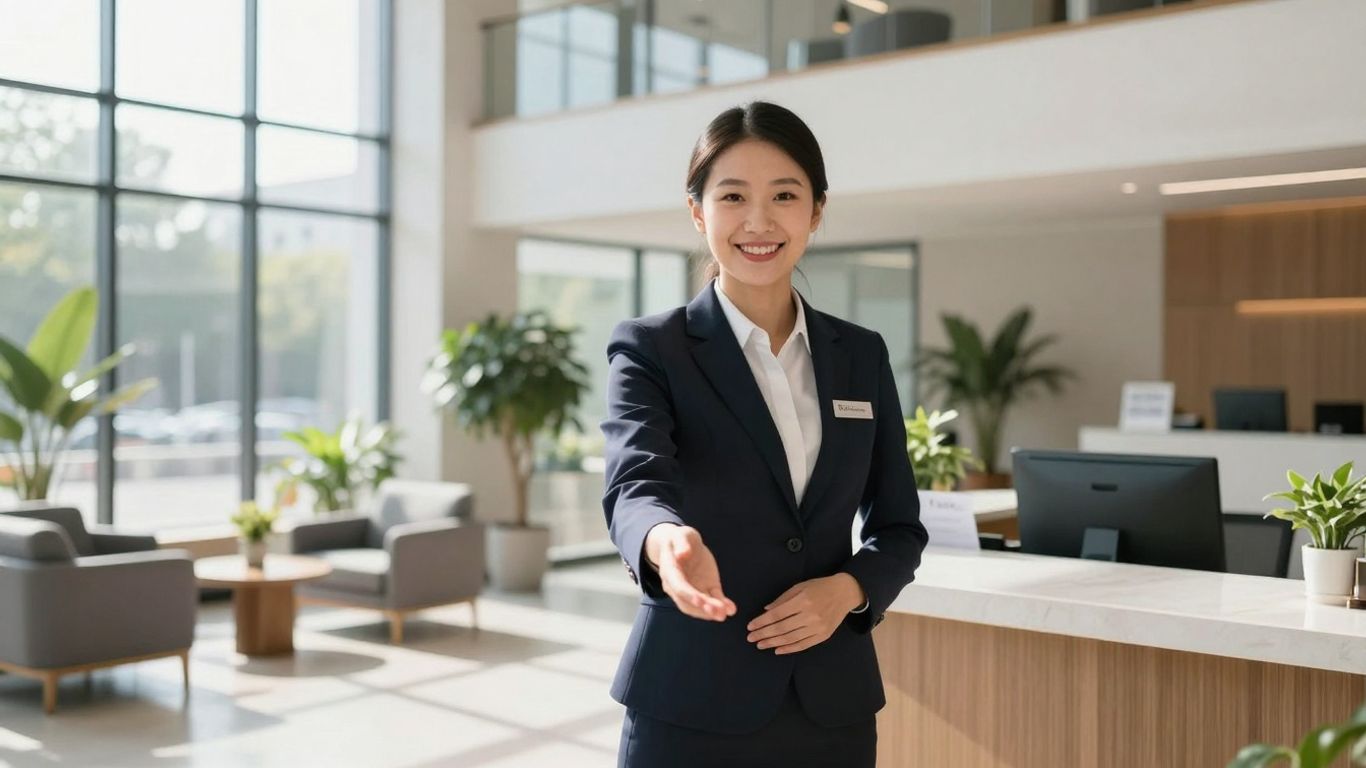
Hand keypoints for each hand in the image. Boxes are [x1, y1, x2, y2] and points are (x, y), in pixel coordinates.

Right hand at [647, 524, 735, 621]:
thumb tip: (682, 554)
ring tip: (726, 613)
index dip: (688, 595)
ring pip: (700, 605)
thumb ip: (681, 543)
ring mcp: (693, 589)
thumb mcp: (680, 535)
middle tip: (718, 612)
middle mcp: (678, 586)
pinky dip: (722, 604)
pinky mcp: (706, 588)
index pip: (679, 587)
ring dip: (712, 611)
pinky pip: (713, 598)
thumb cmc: (680, 538)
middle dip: (703, 609)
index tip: (700, 600)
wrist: (685, 544)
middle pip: (689, 602)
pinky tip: (731, 609)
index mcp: (670, 572)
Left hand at [746, 574, 863, 654]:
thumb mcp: (800, 587)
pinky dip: (789, 649)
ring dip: (773, 643)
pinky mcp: (823, 635)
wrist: (844, 593)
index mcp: (803, 601)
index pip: (777, 614)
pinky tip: (778, 650)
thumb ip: (782, 599)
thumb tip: (766, 610)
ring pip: (791, 639)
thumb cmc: (819, 587)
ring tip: (760, 645)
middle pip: (782, 628)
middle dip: (763, 634)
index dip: (762, 622)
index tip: (750, 626)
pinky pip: (803, 645)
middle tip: (750, 638)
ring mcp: (818, 627)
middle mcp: (810, 615)